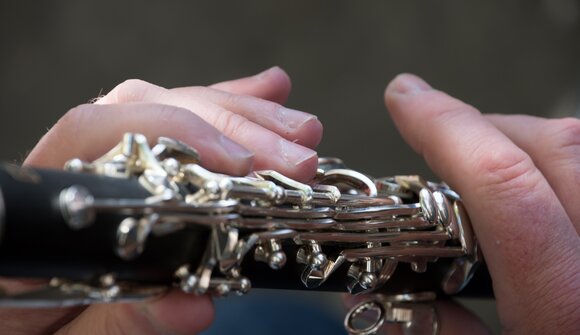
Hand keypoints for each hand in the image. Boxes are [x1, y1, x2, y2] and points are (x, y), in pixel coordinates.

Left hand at [4, 67, 322, 333]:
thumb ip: (119, 321)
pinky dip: (226, 109)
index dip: (171, 132)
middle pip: (144, 108)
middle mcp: (66, 166)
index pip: (93, 131)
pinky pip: (178, 121)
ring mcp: (100, 159)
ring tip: (301, 133)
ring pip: (169, 105)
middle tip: (297, 158)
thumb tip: (195, 303)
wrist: (24, 325)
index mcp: (37, 208)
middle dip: (232, 127)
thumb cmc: (35, 331)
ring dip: (241, 116)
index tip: (240, 162)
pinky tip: (266, 97)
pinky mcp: (130, 165)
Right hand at [346, 74, 579, 333]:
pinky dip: (566, 160)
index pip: (505, 188)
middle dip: (484, 126)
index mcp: (570, 310)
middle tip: (438, 137)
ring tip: (485, 157)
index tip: (404, 97)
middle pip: (557, 148)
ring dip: (528, 137)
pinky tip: (544, 182)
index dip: (446, 127)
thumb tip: (377, 298)